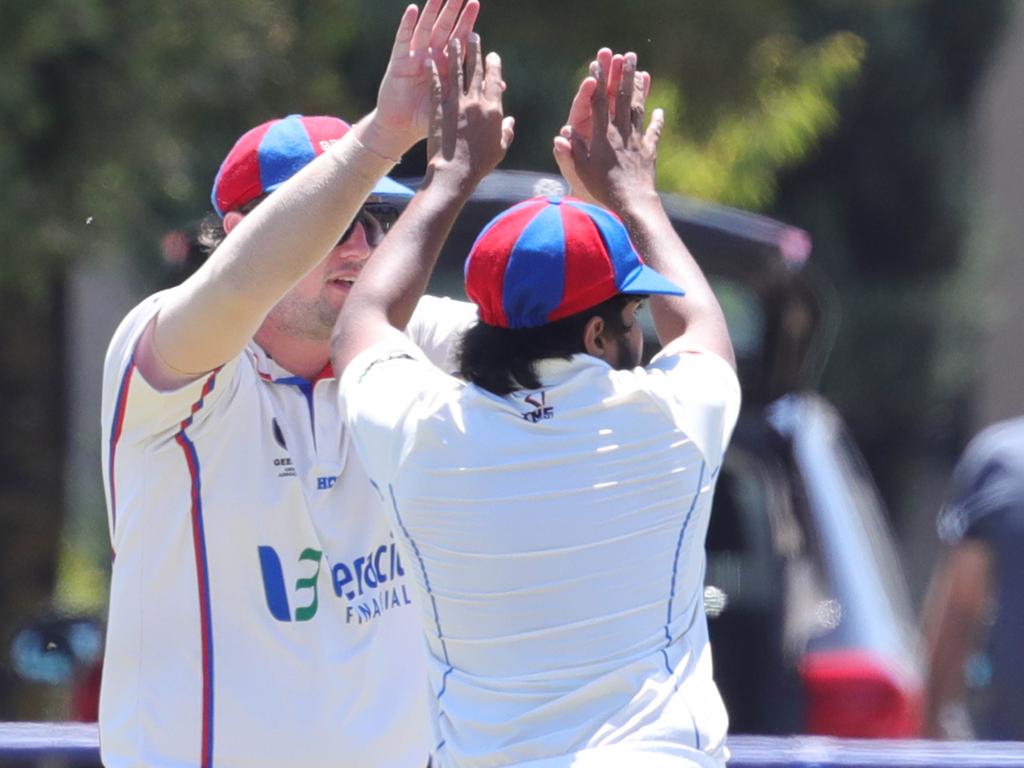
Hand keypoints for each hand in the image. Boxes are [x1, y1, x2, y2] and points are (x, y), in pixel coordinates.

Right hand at [366, 0, 479, 158]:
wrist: (402, 129)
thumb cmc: (429, 119)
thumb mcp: (456, 107)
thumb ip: (477, 95)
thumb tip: (503, 88)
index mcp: (447, 66)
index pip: (459, 40)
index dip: (467, 23)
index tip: (476, 6)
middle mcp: (431, 57)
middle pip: (444, 29)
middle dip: (453, 11)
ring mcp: (414, 56)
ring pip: (425, 28)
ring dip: (432, 11)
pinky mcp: (398, 62)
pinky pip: (403, 39)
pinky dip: (407, 24)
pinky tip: (412, 9)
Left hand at [425, 33, 514, 191]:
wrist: (454, 172)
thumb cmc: (480, 164)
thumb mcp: (500, 148)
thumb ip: (507, 131)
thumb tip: (511, 121)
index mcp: (493, 110)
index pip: (495, 80)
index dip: (494, 65)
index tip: (492, 54)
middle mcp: (475, 102)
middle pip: (476, 70)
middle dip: (475, 50)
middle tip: (473, 36)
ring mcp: (456, 104)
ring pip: (456, 72)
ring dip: (455, 54)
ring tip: (453, 40)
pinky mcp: (439, 109)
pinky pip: (436, 85)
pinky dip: (433, 71)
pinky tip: (430, 60)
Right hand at [553, 51, 661, 210]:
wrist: (632, 204)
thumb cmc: (602, 190)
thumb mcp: (581, 172)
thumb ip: (572, 151)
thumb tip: (562, 133)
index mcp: (602, 136)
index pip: (599, 104)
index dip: (597, 83)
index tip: (596, 64)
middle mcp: (621, 133)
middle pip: (622, 98)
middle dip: (623, 75)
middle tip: (626, 55)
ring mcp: (637, 140)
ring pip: (638, 109)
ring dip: (640, 89)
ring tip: (642, 71)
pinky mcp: (648, 151)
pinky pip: (653, 133)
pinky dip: (657, 121)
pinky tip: (660, 110)